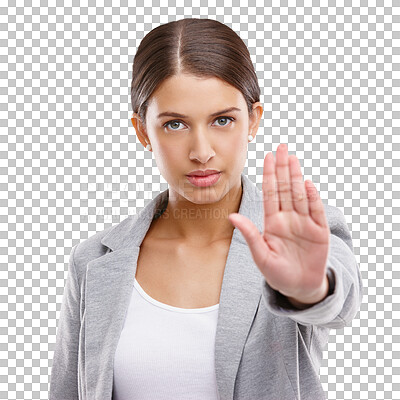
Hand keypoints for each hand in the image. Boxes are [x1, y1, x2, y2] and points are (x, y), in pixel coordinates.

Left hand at [228, 144, 329, 307]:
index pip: (270, 193)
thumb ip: (250, 234)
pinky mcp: (319, 231)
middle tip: (282, 147)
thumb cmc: (276, 272)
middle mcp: (288, 218)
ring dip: (296, 176)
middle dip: (283, 168)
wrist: (298, 287)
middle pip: (285, 188)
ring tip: (293, 158)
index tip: (267, 157)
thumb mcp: (260, 255)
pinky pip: (316, 211)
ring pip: (300, 195)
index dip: (269, 175)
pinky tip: (307, 184)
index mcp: (272, 221)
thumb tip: (231, 216)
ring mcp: (305, 222)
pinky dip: (312, 198)